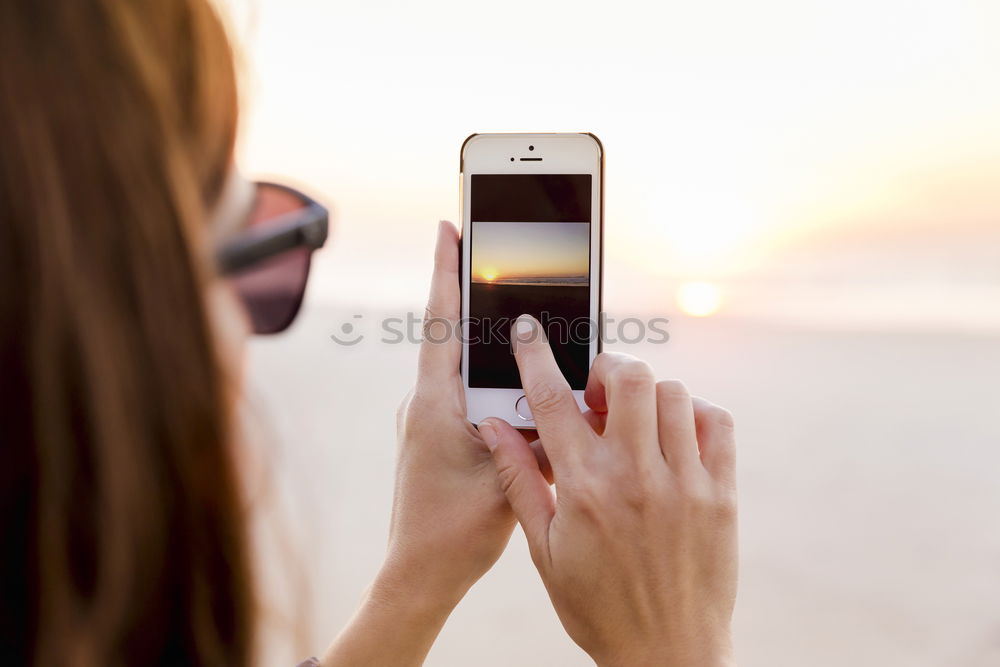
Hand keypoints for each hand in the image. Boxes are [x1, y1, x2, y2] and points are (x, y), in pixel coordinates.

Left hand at [385, 220, 518, 600]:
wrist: (419, 576)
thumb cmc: (454, 532)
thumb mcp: (507, 479)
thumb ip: (533, 434)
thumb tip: (560, 398)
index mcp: (436, 403)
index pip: (442, 321)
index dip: (447, 271)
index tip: (450, 226)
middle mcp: (426, 403)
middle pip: (455, 336)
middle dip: (477, 297)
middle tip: (499, 255)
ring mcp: (429, 420)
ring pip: (465, 368)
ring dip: (490, 346)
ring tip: (523, 325)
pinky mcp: (438, 437)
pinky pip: (467, 395)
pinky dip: (492, 381)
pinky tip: (519, 387)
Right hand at [480, 316, 737, 666]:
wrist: (667, 655)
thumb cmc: (597, 606)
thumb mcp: (544, 550)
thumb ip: (520, 481)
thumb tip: (493, 428)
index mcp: (583, 490)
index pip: (554, 402)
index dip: (535, 357)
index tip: (529, 330)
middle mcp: (636, 477)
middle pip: (627, 376)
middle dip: (607, 366)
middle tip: (597, 389)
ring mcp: (685, 483)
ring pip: (673, 393)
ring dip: (648, 393)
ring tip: (634, 421)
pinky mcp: (722, 494)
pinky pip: (716, 422)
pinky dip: (694, 412)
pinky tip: (674, 435)